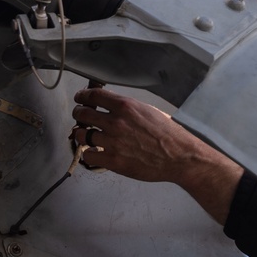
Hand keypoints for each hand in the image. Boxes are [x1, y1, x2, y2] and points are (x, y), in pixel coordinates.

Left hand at [72, 87, 242, 223]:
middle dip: (78, 114)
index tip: (80, 98)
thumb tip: (109, 104)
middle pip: (83, 114)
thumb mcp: (147, 110)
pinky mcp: (112, 161)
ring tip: (85, 136)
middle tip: (80, 117)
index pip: (93, 96)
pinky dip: (89, 152)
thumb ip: (126, 107)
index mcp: (125, 106)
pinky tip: (95, 151)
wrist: (178, 156)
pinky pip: (87, 154)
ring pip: (81, 135)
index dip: (82, 96)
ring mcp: (113, 142)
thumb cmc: (167, 133)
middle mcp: (116, 122)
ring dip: (81, 134)